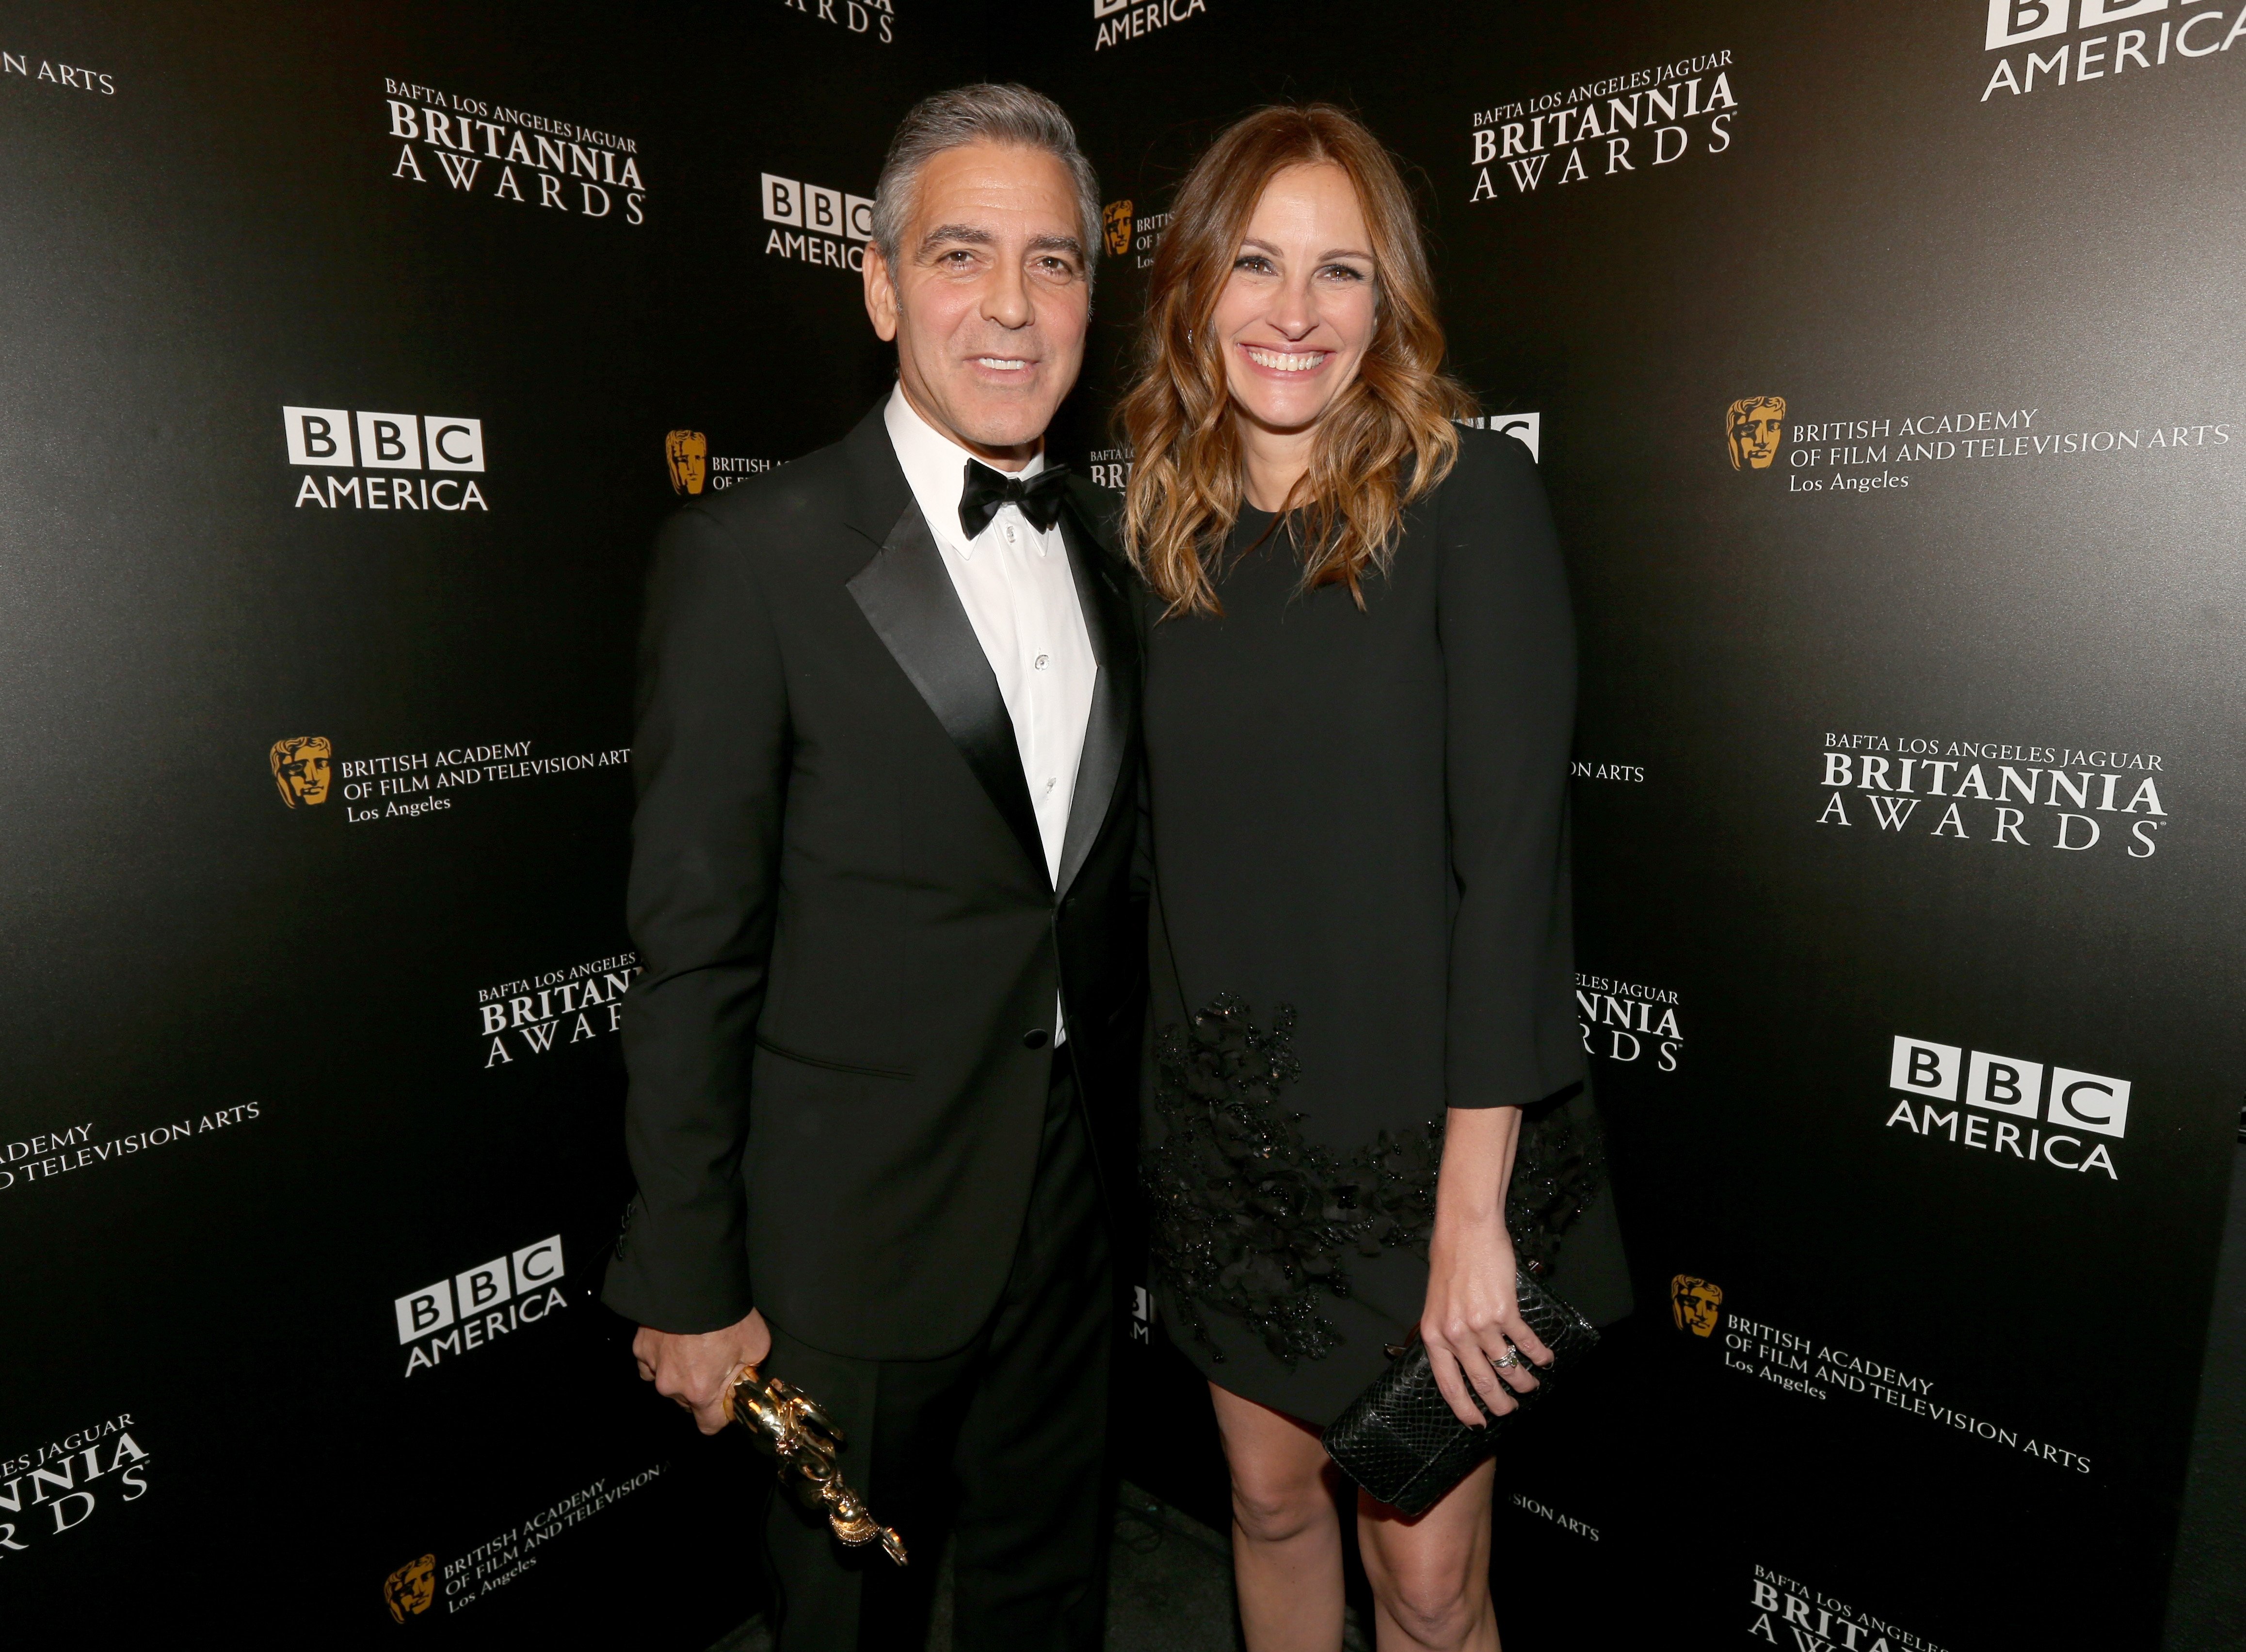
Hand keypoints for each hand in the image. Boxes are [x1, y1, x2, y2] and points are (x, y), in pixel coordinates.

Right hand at [633, 1308, 771, 1434]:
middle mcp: (672, 1385)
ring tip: (695, 1347)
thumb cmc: (727, 1314)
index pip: (709, 1425)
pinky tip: (676, 1341)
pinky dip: (662, 1358)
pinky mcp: (641, 1348)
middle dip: (702, 1388)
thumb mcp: (757, 1346)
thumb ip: (750, 1372)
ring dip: (680, 1372)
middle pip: (689, 1402)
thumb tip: (747, 1380)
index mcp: (701, 1391)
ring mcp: (653, 1366)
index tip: (727, 1399)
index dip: (721, 1414)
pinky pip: (651, 1363)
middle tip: (716, 1362)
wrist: (694, 1283)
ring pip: (669, 1382)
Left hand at [1420, 1213, 1550, 1426]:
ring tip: (1530, 1386)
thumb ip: (1445, 1332)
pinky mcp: (1505, 1312)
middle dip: (1499, 1403)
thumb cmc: (1449, 1261)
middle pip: (1482, 1383)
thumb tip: (1460, 1360)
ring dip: (1523, 1381)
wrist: (1466, 1230)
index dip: (1464, 1408)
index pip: (1448, 1384)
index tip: (1476, 1423)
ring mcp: (1481, 1325)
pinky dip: (1539, 1354)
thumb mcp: (1435, 1303)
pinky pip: (1526, 1343)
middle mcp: (1456, 1335)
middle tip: (1510, 1410)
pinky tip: (1545, 1359)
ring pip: (1507, 1367)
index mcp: (1433, 1335)